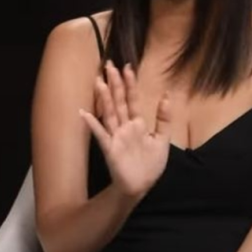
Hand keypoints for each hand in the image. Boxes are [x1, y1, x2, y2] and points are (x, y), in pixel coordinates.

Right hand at [79, 61, 172, 199]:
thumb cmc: (150, 164)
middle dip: (115, 84)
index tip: (128, 67)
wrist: (141, 186)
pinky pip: (101, 135)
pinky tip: (84, 113)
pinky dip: (93, 124)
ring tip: (98, 81)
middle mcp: (124, 127)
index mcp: (137, 124)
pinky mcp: (110, 149)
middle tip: (110, 65)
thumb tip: (167, 95)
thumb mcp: (163, 138)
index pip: (132, 100)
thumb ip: (164, 118)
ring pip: (109, 113)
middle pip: (119, 102)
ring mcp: (116, 137)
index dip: (130, 84)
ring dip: (104, 98)